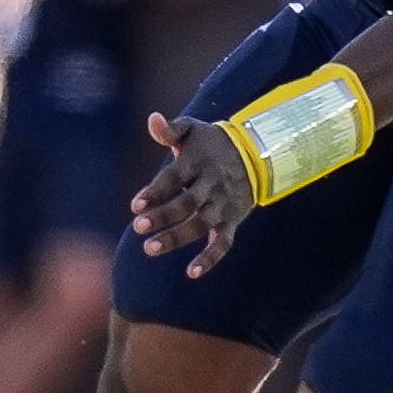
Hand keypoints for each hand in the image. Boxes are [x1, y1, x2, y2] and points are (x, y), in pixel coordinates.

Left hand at [130, 111, 256, 276]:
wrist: (257, 155)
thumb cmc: (212, 144)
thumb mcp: (193, 129)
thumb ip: (170, 128)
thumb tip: (152, 119)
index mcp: (199, 163)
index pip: (175, 178)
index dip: (156, 191)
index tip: (136, 205)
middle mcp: (212, 185)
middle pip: (187, 203)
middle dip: (163, 216)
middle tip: (138, 227)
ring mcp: (223, 205)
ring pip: (201, 224)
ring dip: (177, 238)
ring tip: (150, 248)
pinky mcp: (232, 221)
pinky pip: (224, 242)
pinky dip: (210, 258)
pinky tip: (192, 273)